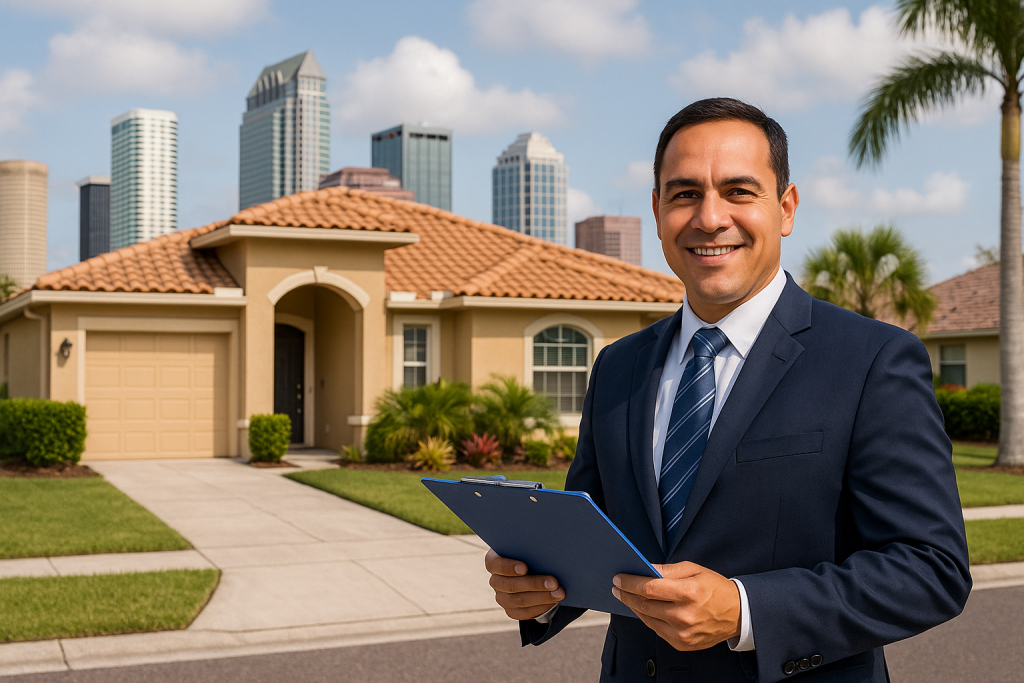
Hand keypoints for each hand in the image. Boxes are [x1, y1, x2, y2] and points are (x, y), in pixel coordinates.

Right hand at [485, 549, 564, 619]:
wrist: (532, 570)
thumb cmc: (529, 553)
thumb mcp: (527, 547)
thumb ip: (530, 547)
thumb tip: (547, 547)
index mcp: (493, 561)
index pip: (495, 564)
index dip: (509, 567)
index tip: (525, 567)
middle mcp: (495, 581)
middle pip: (511, 585)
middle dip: (534, 584)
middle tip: (554, 582)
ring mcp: (502, 598)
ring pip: (520, 600)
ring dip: (542, 597)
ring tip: (559, 593)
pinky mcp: (511, 610)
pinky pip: (525, 612)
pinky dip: (541, 607)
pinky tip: (554, 601)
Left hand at [612, 561, 740, 650]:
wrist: (738, 614)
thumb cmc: (715, 588)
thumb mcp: (694, 570)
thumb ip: (667, 570)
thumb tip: (645, 569)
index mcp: (689, 593)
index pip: (649, 588)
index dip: (630, 583)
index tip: (618, 578)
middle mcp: (684, 616)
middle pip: (645, 605)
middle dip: (626, 594)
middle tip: (616, 587)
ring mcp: (683, 633)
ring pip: (647, 619)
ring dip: (634, 606)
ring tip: (626, 596)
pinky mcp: (682, 644)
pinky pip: (656, 629)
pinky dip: (647, 618)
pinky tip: (642, 608)